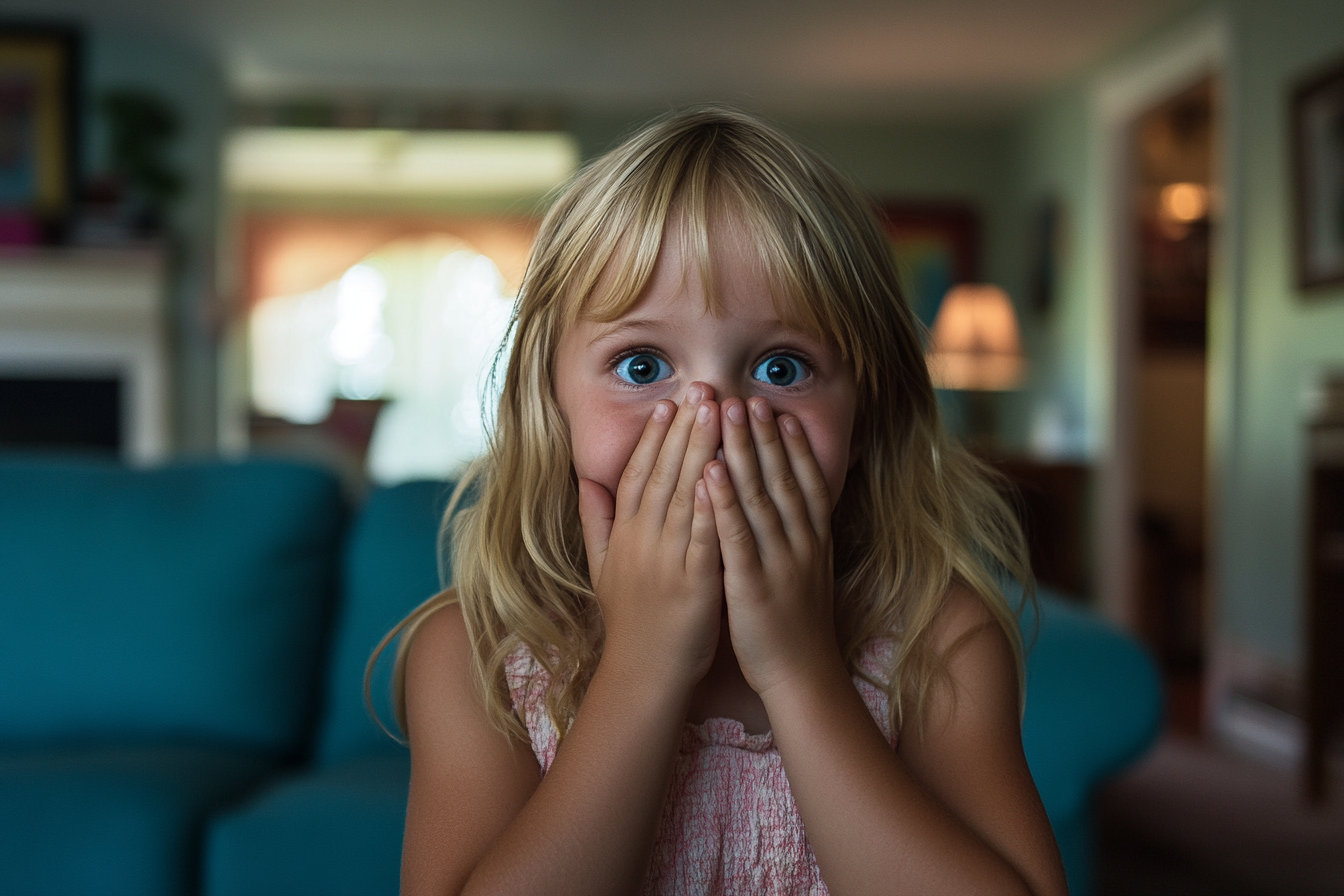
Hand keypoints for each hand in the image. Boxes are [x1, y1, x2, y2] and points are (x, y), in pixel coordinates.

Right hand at [577, 384, 724, 688]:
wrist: (644, 673)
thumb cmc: (631, 620)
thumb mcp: (601, 566)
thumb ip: (595, 521)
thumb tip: (586, 480)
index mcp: (625, 534)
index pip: (638, 473)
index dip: (653, 436)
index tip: (667, 401)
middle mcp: (642, 539)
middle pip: (662, 473)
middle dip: (682, 427)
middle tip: (700, 388)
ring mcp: (666, 558)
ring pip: (682, 493)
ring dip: (699, 449)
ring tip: (716, 412)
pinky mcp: (692, 580)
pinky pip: (701, 533)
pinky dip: (709, 501)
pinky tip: (721, 471)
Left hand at [705, 397, 839, 695]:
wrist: (802, 675)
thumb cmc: (794, 624)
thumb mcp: (804, 572)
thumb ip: (797, 536)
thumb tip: (785, 503)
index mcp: (810, 540)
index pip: (804, 482)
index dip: (790, 445)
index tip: (775, 410)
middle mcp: (800, 543)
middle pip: (782, 479)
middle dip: (763, 435)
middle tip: (746, 397)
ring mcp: (779, 561)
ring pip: (760, 497)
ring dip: (744, 452)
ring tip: (727, 414)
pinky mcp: (753, 584)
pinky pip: (737, 535)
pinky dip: (724, 501)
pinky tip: (711, 471)